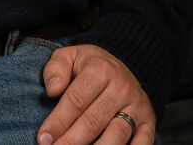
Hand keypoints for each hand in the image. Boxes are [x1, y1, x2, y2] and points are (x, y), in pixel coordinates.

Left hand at [37, 44, 155, 144]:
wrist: (126, 64)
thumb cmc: (90, 66)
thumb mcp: (69, 56)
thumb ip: (55, 69)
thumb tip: (53, 90)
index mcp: (99, 70)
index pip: (75, 101)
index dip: (58, 122)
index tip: (43, 139)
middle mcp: (120, 88)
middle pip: (93, 122)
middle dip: (71, 141)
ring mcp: (137, 106)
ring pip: (116, 136)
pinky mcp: (149, 122)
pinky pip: (143, 143)